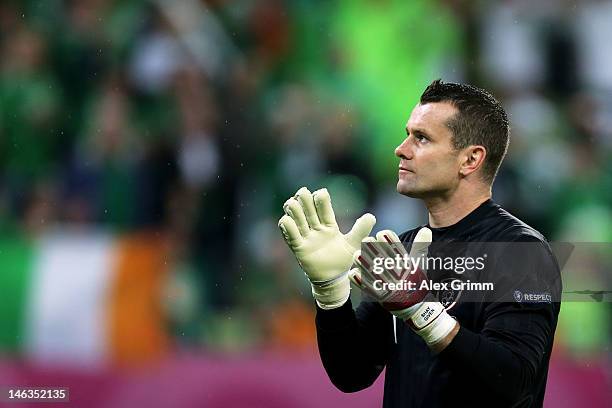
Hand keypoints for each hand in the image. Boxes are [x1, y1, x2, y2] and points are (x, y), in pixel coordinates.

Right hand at [279, 187, 375, 308]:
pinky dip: (287, 226)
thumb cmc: (343, 260)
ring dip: (293, 209)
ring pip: (296, 218)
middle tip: (302, 193)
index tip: (321, 194)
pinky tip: (286, 220)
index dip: (320, 199)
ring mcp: (306, 237)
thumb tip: (371, 216)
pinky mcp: (299, 248)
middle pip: (307, 208)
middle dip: (303, 199)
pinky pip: (290, 235)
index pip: (323, 208)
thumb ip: (360, 230)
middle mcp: (316, 228)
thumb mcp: (353, 244)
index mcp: (329, 225)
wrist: (334, 280)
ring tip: (292, 204)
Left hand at [349, 227, 456, 347]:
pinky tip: (352, 274)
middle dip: (376, 251)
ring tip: (356, 254)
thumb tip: (425, 230)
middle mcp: (399, 277)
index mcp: (408, 268)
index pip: (399, 253)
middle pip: (385, 262)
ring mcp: (389, 287)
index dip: (391, 243)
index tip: (383, 233)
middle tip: (366, 240)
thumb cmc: (415, 282)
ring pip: (375, 274)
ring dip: (365, 265)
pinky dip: (361, 282)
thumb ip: (420, 247)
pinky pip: (369, 289)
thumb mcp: (420, 264)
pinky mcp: (381, 297)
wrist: (417, 308)